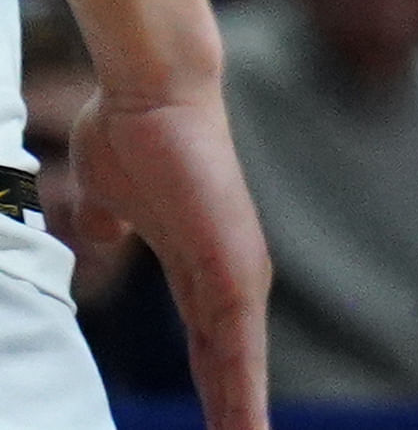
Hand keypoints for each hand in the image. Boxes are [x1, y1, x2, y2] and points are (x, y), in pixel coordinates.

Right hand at [83, 84, 272, 429]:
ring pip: (241, 368)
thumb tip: (102, 238)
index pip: (213, 350)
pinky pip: (235, 344)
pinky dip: (241, 392)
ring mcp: (236, 271)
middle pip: (232, 370)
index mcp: (202, 270)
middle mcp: (231, 276)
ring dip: (243, 417)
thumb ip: (109, 228)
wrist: (150, 92)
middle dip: (235, 418)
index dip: (216, 392)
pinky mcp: (231, 264)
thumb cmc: (131, 136)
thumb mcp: (110, 200)